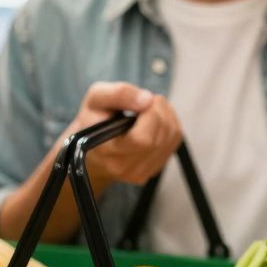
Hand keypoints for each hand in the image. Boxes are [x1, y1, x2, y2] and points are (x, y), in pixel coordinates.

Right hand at [64, 81, 181, 185]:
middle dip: (159, 110)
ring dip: (166, 115)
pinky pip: (174, 141)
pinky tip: (155, 119)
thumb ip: (119, 94)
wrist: (92, 147)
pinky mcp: (153, 169)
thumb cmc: (93, 120)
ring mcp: (140, 172)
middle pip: (160, 136)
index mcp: (105, 150)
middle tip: (147, 100)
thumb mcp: (97, 97)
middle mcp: (123, 167)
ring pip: (171, 136)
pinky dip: (170, 124)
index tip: (143, 100)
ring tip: (149, 108)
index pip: (142, 139)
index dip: (149, 114)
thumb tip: (148, 100)